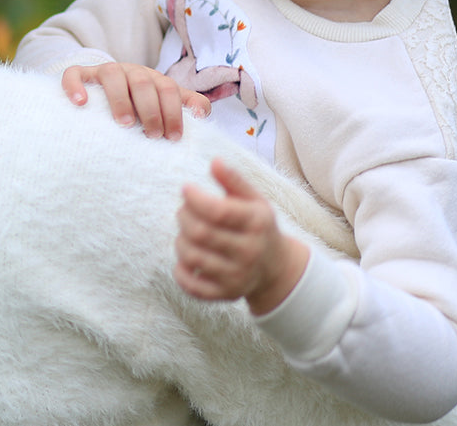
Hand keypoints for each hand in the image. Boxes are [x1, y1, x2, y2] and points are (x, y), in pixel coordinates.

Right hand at [63, 62, 209, 139]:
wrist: (105, 89)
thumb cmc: (140, 105)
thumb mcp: (165, 103)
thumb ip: (187, 106)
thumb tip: (201, 114)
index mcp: (154, 80)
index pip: (168, 89)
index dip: (173, 112)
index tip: (173, 137)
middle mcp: (131, 72)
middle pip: (143, 82)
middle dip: (151, 109)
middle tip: (152, 135)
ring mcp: (105, 72)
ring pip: (111, 74)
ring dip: (119, 98)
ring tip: (124, 123)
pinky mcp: (81, 75)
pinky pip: (75, 74)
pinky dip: (76, 85)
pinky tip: (80, 102)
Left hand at [174, 158, 309, 313]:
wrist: (276, 268)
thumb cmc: (259, 226)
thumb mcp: (254, 199)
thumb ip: (234, 180)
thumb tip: (215, 161)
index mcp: (256, 223)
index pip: (218, 211)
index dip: (195, 198)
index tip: (186, 189)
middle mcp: (249, 252)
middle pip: (200, 233)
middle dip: (184, 216)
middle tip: (183, 209)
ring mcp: (237, 277)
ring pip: (192, 256)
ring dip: (180, 239)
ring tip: (185, 230)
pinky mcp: (225, 295)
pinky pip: (192, 287)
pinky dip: (180, 271)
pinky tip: (184, 258)